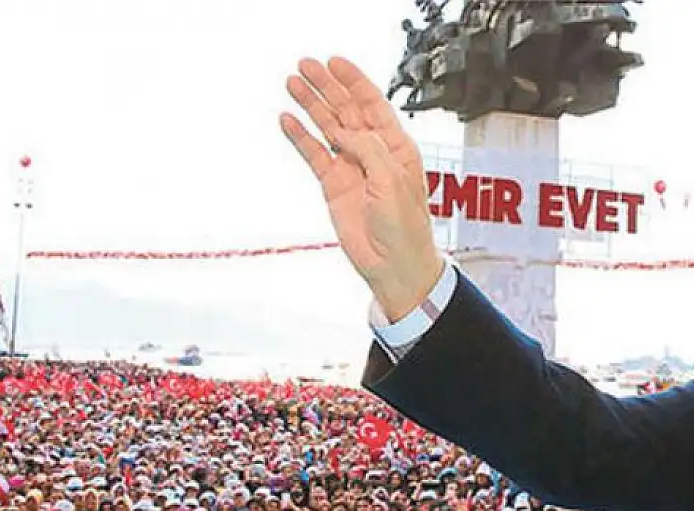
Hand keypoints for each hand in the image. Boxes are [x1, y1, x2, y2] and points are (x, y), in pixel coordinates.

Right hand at [281, 57, 444, 320]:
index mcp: (397, 147)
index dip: (354, 81)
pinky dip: (300, 137)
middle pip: (346, 110)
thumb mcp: (392, 181)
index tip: (335, 62)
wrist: (394, 265)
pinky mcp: (334, 186)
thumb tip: (342, 132)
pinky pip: (314, 154)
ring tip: (292, 84)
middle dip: (327, 87)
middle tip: (305, 66)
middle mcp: (374, 153)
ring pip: (328, 128)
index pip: (373, 105)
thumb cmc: (405, 227)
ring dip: (311, 106)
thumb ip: (368, 150)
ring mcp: (352, 168)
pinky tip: (287, 120)